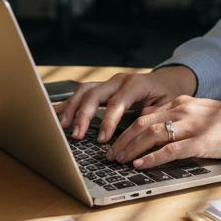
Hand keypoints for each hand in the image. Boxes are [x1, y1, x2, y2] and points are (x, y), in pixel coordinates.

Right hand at [53, 66, 197, 141]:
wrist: (168, 81)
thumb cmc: (168, 95)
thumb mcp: (167, 105)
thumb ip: (153, 115)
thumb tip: (139, 128)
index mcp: (135, 84)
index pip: (117, 102)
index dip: (108, 121)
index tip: (103, 139)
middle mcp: (119, 80)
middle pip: (95, 94)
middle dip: (84, 115)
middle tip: (77, 135)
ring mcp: (108, 83)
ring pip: (84, 91)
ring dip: (72, 108)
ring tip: (62, 126)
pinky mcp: (102, 87)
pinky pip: (81, 93)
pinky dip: (67, 102)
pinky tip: (53, 110)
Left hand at [107, 96, 220, 168]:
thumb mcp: (202, 114)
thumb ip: (181, 119)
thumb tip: (158, 131)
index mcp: (182, 103)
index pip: (145, 115)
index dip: (126, 129)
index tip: (115, 142)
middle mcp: (183, 110)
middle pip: (142, 123)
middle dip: (122, 140)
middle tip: (110, 155)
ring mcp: (192, 126)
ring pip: (151, 134)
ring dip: (131, 148)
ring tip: (119, 160)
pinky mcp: (202, 142)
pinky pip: (170, 150)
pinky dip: (151, 158)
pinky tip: (140, 164)